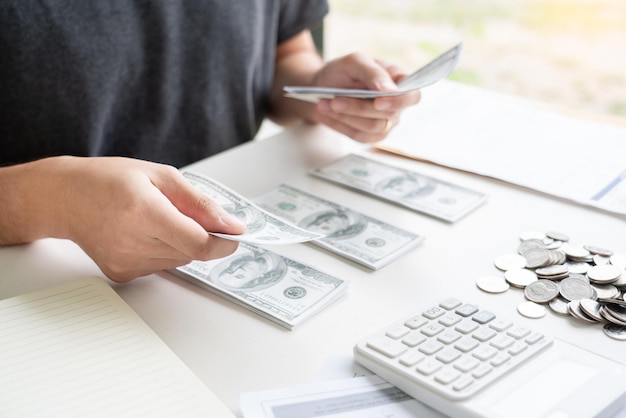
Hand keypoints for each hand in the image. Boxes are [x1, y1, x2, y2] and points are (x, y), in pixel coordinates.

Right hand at [19, 157, 245, 281]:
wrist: (64, 197)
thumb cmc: (108, 180)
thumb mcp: (161, 176)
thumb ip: (200, 203)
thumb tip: (231, 224)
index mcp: (143, 212)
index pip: (198, 243)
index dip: (223, 243)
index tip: (235, 235)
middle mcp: (132, 242)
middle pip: (192, 252)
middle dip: (202, 235)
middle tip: (188, 214)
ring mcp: (125, 262)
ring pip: (180, 261)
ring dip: (182, 243)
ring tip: (158, 219)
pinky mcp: (122, 274)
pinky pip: (162, 266)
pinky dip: (165, 251)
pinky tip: (144, 233)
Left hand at [311, 53, 420, 142]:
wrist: (322, 87)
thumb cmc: (343, 71)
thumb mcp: (354, 62)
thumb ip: (373, 73)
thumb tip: (389, 90)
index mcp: (400, 81)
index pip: (412, 95)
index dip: (398, 101)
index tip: (378, 101)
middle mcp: (397, 104)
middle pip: (387, 114)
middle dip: (358, 107)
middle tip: (334, 99)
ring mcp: (386, 122)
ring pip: (372, 127)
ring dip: (346, 116)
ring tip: (324, 104)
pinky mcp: (371, 135)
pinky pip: (359, 136)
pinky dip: (341, 125)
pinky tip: (327, 113)